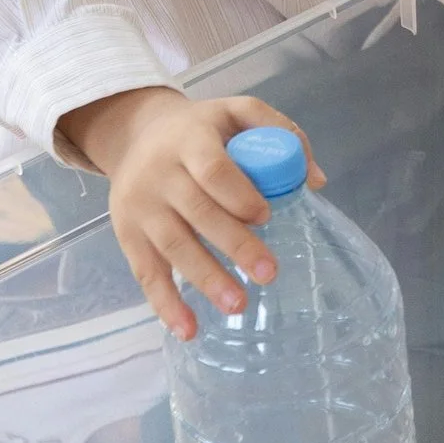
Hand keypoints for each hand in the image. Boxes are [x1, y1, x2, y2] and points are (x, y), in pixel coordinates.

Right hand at [58, 85, 321, 341]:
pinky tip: (189, 330)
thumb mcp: (237, 112)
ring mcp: (140, 206)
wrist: (136, 133)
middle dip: (233, 244)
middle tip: (269, 273)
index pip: (213, 169)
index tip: (267, 217)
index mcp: (190, 139)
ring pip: (172, 245)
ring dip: (205, 278)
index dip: (239, 194)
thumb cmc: (201, 129)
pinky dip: (165, 304)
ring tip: (238, 305)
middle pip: (197, 211)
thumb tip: (316, 181)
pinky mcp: (127, 234)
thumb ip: (280, 132)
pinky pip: (146, 273)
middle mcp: (160, 173)